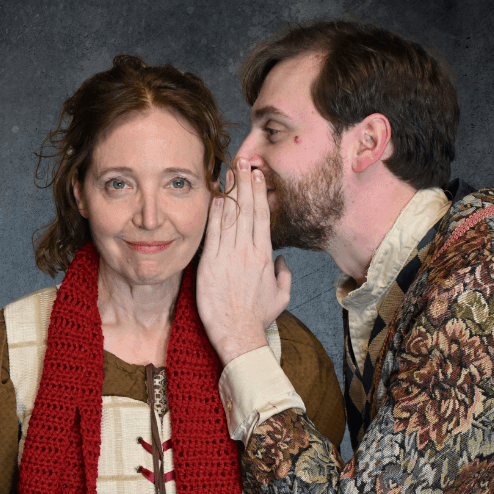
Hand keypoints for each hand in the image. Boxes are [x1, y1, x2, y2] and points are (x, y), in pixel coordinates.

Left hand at [197, 158, 291, 365]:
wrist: (237, 333)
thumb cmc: (258, 318)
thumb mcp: (281, 296)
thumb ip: (284, 274)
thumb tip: (281, 260)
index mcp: (264, 256)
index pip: (262, 217)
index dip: (260, 193)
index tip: (258, 175)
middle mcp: (247, 251)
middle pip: (247, 209)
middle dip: (246, 183)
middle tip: (244, 161)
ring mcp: (227, 255)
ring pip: (230, 215)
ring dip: (230, 191)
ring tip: (229, 170)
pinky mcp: (209, 262)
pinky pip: (212, 231)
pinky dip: (214, 211)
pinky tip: (214, 195)